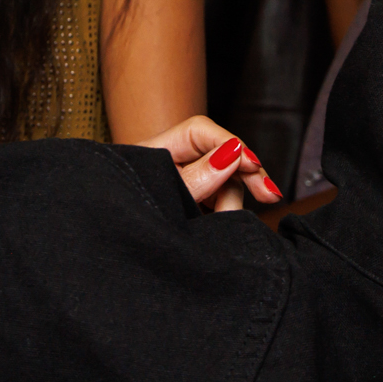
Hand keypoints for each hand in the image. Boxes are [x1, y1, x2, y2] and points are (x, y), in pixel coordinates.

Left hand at [140, 116, 282, 212]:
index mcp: (158, 149)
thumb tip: (233, 154)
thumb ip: (195, 178)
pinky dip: (226, 213)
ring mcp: (188, 182)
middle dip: (246, 176)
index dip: (230, 145)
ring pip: (226, 184)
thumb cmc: (130, 214)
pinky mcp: (196, 203)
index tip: (253, 164)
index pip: (201, 132)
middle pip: (222, 156)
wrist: (112, 249)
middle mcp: (176, 161)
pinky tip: (227, 226)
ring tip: (223, 223)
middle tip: (270, 196)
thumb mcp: (163, 195)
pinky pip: (221, 202)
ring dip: (231, 205)